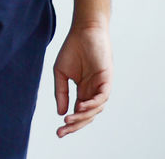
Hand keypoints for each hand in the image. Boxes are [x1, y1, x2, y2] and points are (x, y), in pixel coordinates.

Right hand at [53, 22, 112, 136]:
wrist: (83, 31)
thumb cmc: (72, 49)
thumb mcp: (60, 73)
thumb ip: (61, 92)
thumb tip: (60, 112)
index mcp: (83, 91)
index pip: (78, 113)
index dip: (69, 124)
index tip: (58, 132)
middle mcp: (93, 92)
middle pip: (87, 115)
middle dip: (75, 125)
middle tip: (62, 131)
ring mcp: (101, 86)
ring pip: (95, 109)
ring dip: (83, 116)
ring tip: (69, 119)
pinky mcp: (106, 79)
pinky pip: (102, 97)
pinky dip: (92, 104)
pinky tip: (81, 106)